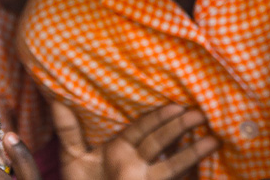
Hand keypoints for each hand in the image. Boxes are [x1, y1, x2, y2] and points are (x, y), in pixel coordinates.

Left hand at [51, 100, 217, 179]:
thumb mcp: (72, 155)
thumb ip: (68, 129)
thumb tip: (56, 98)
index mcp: (121, 148)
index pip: (142, 128)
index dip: (158, 117)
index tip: (176, 106)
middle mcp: (137, 163)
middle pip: (160, 143)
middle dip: (178, 130)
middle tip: (199, 115)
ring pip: (172, 166)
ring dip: (192, 154)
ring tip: (213, 142)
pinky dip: (191, 176)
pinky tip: (205, 172)